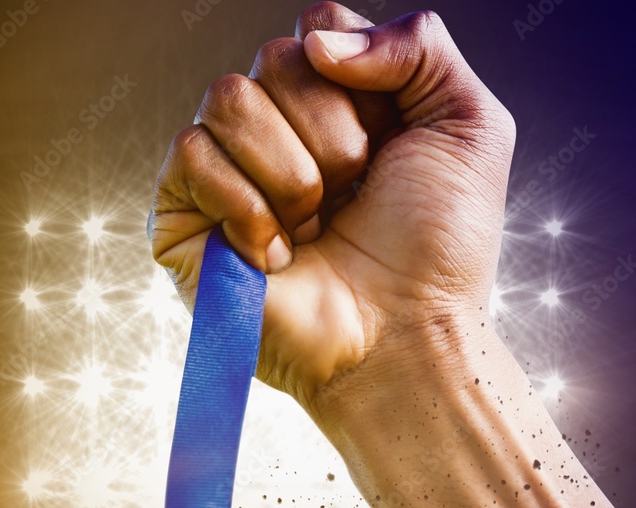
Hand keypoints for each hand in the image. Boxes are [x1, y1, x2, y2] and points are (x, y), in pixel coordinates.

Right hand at [149, 2, 514, 419]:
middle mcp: (276, 131)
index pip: (314, 30)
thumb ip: (417, 43)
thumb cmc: (436, 249)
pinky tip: (275, 252)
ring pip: (228, 99)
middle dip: (330, 134)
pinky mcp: (183, 218)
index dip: (352, 78)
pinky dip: (243, 205)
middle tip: (350, 195)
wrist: (400, 336)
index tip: (384, 142)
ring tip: (313, 227)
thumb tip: (312, 40)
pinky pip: (189, 153)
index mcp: (336, 102)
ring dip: (289, 173)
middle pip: (273, 59)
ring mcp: (226, 173)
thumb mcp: (466, 124)